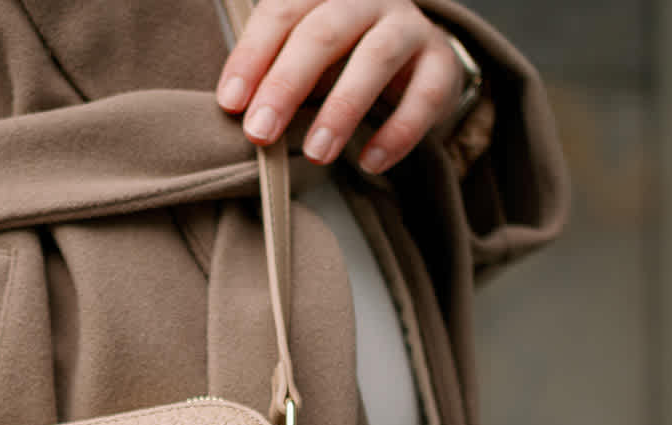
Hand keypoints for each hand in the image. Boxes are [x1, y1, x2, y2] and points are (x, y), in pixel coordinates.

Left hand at [216, 0, 468, 173]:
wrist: (415, 57)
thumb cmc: (342, 59)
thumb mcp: (306, 57)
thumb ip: (275, 74)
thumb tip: (239, 115)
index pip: (281, 13)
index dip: (252, 56)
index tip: (230, 103)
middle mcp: (367, 0)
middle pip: (323, 33)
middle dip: (286, 85)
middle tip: (260, 133)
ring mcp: (408, 27)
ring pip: (376, 57)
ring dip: (342, 109)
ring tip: (317, 154)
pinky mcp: (442, 62)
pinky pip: (425, 96)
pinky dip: (397, 133)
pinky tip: (370, 161)